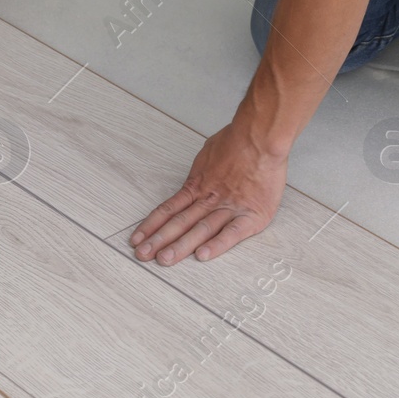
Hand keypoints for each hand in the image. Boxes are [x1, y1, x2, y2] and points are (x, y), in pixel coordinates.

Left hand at [129, 122, 287, 264]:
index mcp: (198, 185)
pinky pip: (232, 233)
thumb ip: (201, 170)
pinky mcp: (251, 215)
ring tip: (165, 260)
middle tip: (143, 255)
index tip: (137, 238)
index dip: (152, 225)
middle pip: (180, 222)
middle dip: (159, 240)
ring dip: (181, 246)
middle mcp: (210, 198)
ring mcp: (230, 207)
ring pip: (201, 229)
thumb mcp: (209, 152)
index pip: (169, 209)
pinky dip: (217, 245)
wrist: (260, 137)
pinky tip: (202, 256)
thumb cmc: (238, 140)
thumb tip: (197, 176)